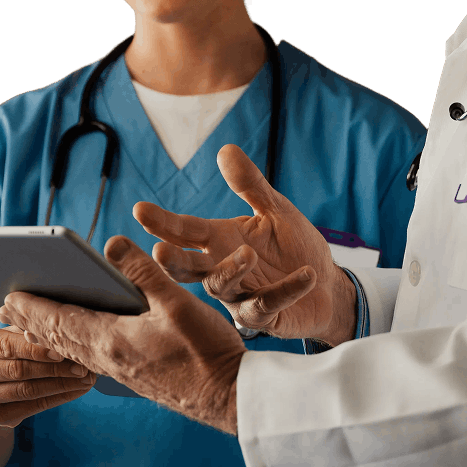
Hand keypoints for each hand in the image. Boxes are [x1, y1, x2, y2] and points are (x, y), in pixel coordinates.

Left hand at [0, 235, 246, 434]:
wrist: (226, 397)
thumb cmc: (206, 351)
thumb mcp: (177, 302)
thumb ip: (143, 272)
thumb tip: (111, 244)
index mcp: (113, 340)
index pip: (61, 321)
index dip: (34, 307)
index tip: (10, 294)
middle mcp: (109, 359)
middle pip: (59, 338)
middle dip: (32, 321)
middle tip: (6, 307)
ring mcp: (120, 370)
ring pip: (73, 350)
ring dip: (49, 334)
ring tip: (30, 324)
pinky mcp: (133, 375)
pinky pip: (88, 358)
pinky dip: (71, 345)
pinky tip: (76, 342)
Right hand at [0, 324, 96, 428]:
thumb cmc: (2, 349)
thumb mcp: (6, 332)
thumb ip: (24, 327)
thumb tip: (53, 319)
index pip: (7, 346)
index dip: (37, 348)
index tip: (64, 348)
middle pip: (18, 370)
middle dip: (55, 367)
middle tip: (84, 364)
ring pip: (27, 390)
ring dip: (61, 384)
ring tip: (87, 378)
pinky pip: (31, 407)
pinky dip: (58, 397)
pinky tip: (77, 389)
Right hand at [134, 144, 355, 344]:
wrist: (326, 286)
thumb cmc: (293, 246)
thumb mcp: (274, 210)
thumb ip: (250, 185)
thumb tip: (225, 149)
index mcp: (220, 240)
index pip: (186, 230)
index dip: (163, 222)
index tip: (140, 209)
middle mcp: (223, 268)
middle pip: (190, 267)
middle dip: (173, 261)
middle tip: (159, 251)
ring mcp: (240, 296)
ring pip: (223, 287)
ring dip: (231, 270)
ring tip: (248, 254)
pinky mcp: (264, 317)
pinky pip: (270, 304)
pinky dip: (287, 289)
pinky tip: (306, 274)